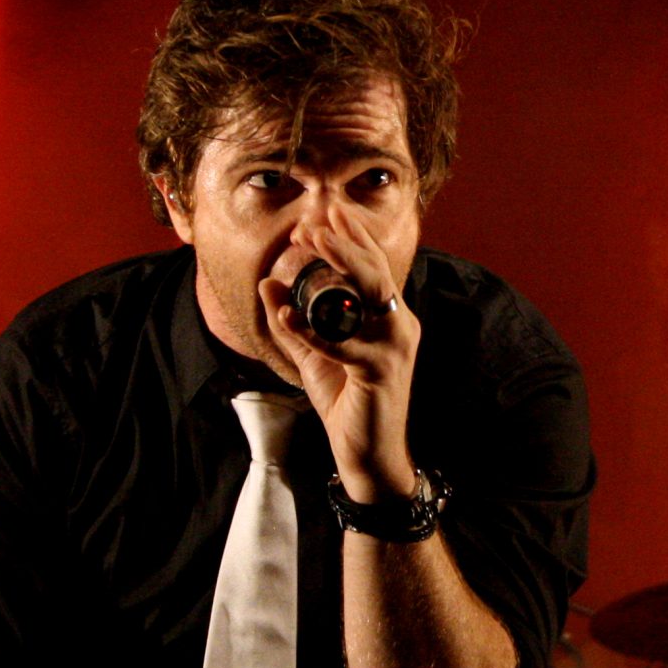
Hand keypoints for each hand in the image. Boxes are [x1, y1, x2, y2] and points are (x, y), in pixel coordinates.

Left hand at [258, 207, 418, 498]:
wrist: (368, 455)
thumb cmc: (348, 403)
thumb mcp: (315, 355)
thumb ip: (293, 323)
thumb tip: (267, 285)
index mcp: (390, 317)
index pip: (375, 267)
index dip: (351, 237)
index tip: (325, 213)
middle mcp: (400, 325)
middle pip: (376, 271)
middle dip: (346, 240)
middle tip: (317, 217)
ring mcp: (395, 347)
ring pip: (371, 294)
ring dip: (342, 263)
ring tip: (312, 242)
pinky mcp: (381, 372)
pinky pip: (344, 343)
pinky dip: (314, 329)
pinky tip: (287, 316)